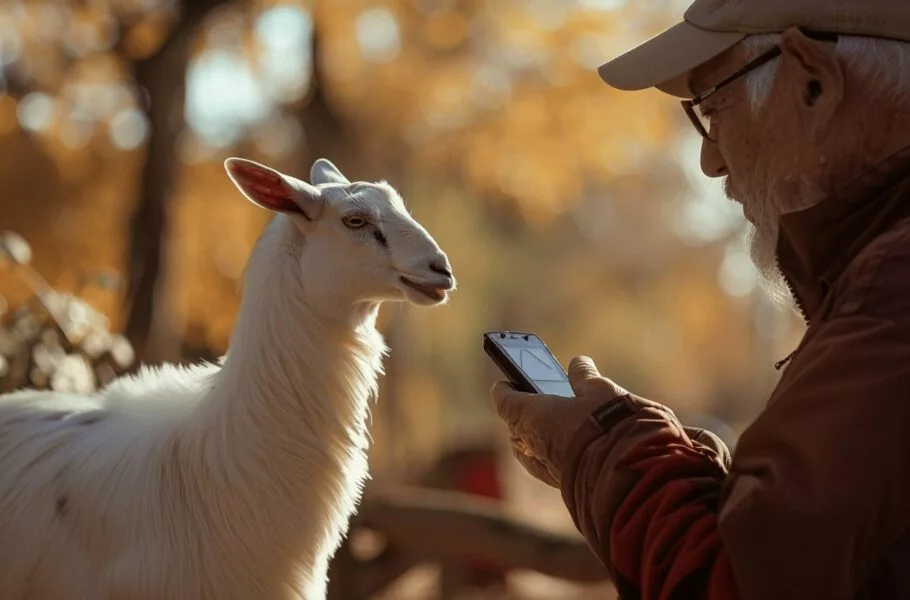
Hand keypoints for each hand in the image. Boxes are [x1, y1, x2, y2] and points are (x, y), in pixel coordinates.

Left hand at [491, 355, 626, 487]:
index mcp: (532, 415)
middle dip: (524, 412)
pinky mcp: (562, 484)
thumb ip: (584, 376)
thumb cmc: (609, 425)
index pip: (505, 399)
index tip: (507, 381)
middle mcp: (531, 443)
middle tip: (538, 399)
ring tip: (557, 421)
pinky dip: (551, 452)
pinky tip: (570, 445)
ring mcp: (545, 467)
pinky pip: (546, 464)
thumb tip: (578, 363)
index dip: (506, 389)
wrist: (628, 474)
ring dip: (537, 434)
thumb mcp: (600, 390)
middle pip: (517, 425)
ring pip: (530, 448)